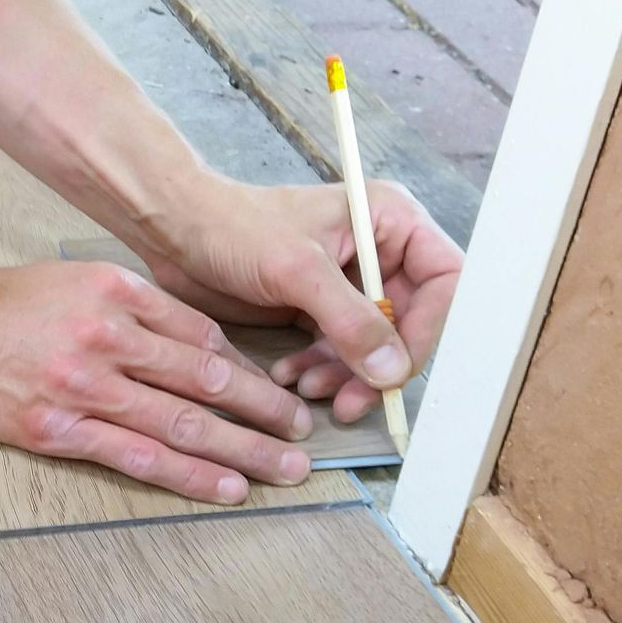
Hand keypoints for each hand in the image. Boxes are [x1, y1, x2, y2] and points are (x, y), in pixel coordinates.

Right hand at [0, 261, 315, 503]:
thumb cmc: (6, 302)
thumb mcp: (78, 280)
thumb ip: (138, 308)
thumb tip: (202, 349)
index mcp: (118, 293)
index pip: (203, 337)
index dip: (250, 371)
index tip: (277, 393)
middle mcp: (108, 337)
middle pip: (206, 380)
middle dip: (264, 412)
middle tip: (303, 436)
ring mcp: (83, 386)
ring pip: (182, 422)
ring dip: (243, 450)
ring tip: (284, 469)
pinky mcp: (56, 429)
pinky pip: (137, 456)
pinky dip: (188, 474)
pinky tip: (225, 487)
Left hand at [136, 177, 462, 421]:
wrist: (177, 230)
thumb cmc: (234, 227)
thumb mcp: (298, 271)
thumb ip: (351, 320)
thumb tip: (393, 371)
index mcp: (390, 221)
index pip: (444, 281)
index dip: (428, 329)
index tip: (396, 369)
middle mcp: (378, 251)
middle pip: (409, 323)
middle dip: (377, 365)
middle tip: (350, 401)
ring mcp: (348, 283)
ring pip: (371, 345)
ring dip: (344, 374)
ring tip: (307, 388)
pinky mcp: (317, 307)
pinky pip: (336, 351)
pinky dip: (319, 369)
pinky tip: (289, 377)